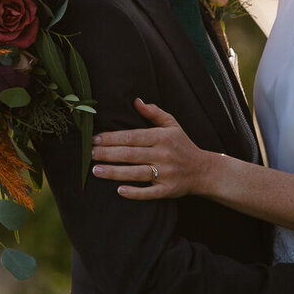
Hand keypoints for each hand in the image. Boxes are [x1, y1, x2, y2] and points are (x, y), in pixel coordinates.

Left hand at [91, 99, 214, 199]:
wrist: (204, 170)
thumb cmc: (183, 145)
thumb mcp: (172, 124)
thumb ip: (154, 113)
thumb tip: (136, 101)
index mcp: (162, 137)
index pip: (132, 137)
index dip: (112, 138)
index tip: (95, 139)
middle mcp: (163, 155)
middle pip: (130, 154)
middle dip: (107, 154)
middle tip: (89, 154)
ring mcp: (166, 174)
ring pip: (136, 173)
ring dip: (114, 172)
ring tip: (96, 170)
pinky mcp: (168, 190)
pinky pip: (149, 193)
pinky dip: (134, 193)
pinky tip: (119, 191)